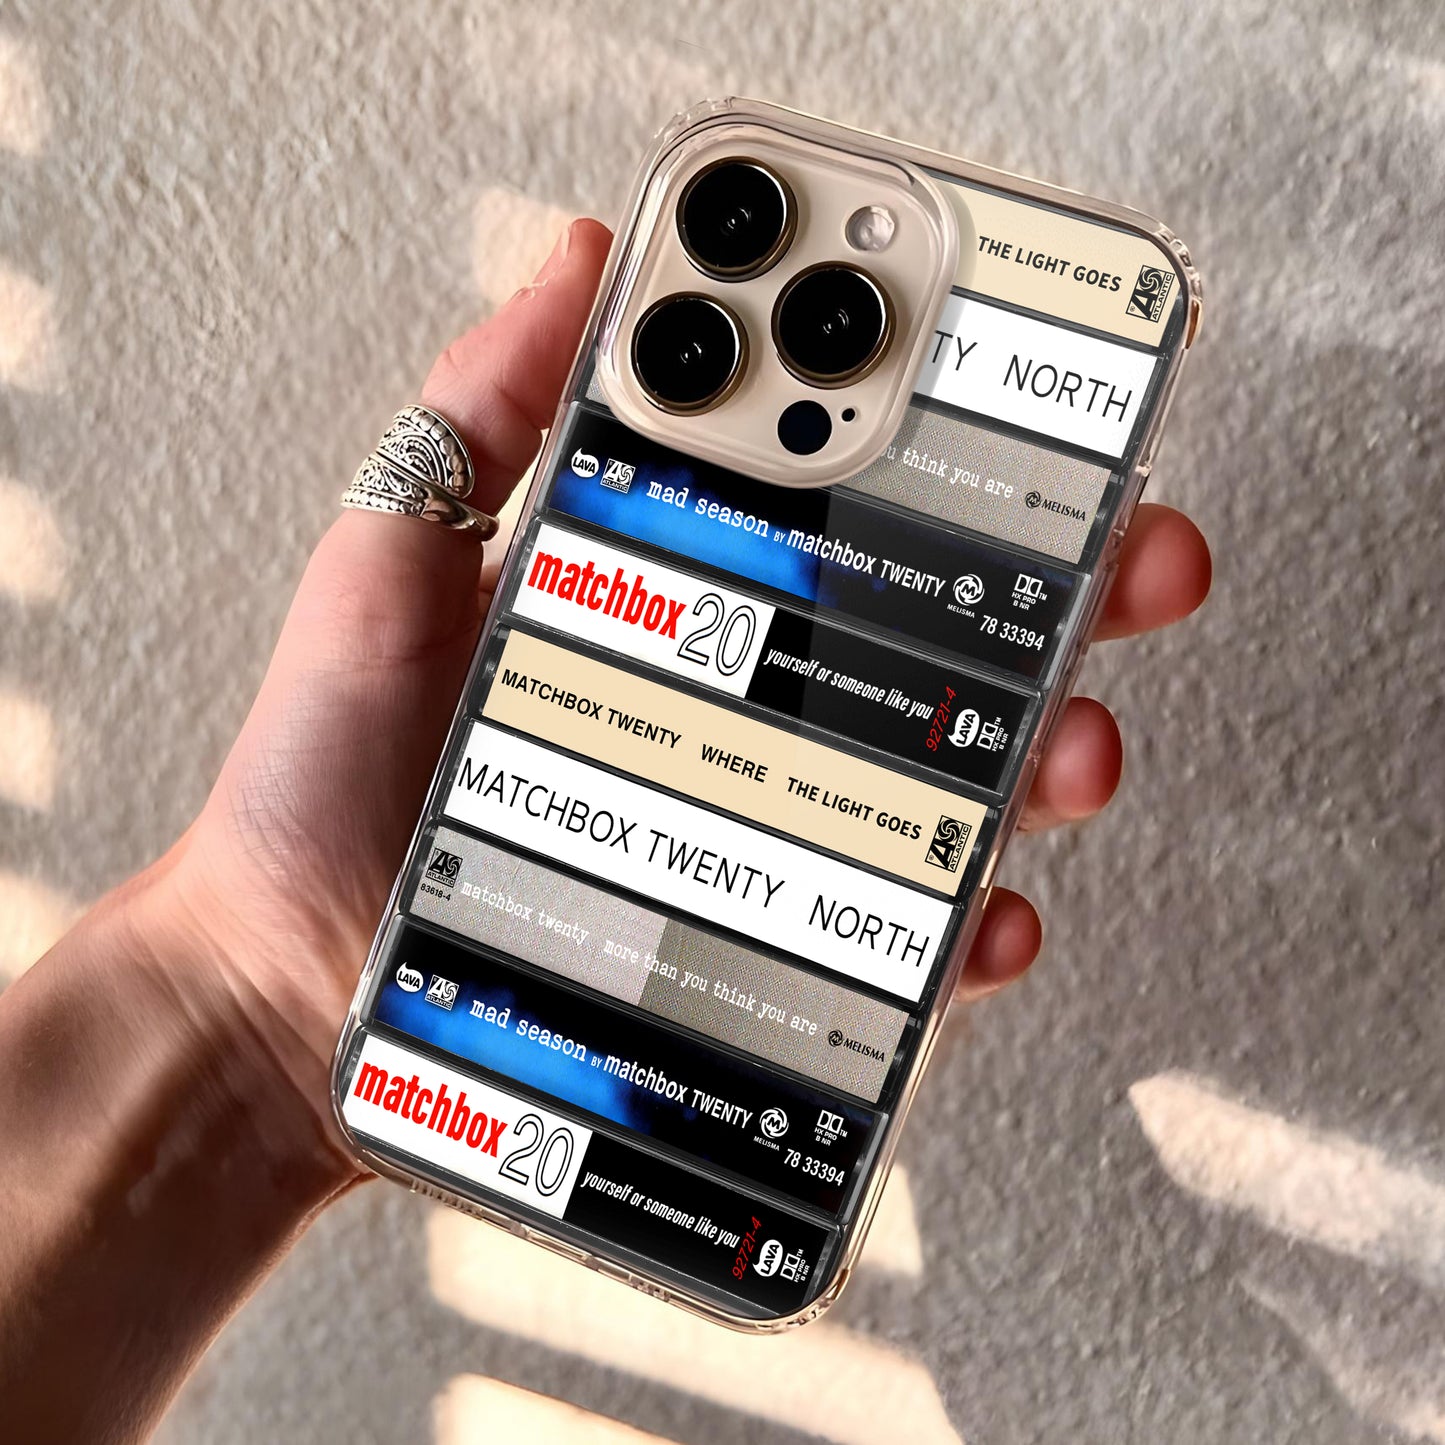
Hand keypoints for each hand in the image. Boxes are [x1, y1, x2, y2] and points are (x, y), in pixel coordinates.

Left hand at [145, 216, 1208, 1138]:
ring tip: (1074, 739)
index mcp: (676, 606)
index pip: (837, 511)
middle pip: (934, 643)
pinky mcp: (759, 962)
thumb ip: (487, 417)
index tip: (1016, 403)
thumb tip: (584, 259)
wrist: (286, 980)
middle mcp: (741, 716)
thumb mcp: (394, 566)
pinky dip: (961, 935)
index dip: (938, 452)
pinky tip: (985, 915)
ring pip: (948, 790)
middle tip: (1135, 550)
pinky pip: (893, 950)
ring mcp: (761, 840)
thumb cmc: (328, 777)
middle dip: (1063, 591)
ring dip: (1044, 754)